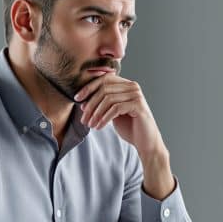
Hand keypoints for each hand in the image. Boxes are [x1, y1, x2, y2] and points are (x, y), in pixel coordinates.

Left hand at [74, 73, 174, 198]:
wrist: (145, 142)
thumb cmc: (129, 127)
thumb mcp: (111, 113)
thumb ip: (100, 105)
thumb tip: (82, 102)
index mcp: (126, 85)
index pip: (104, 79)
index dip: (89, 87)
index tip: (77, 99)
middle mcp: (132, 86)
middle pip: (104, 89)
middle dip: (91, 104)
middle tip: (84, 119)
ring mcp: (136, 95)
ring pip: (108, 99)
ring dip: (96, 113)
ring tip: (91, 125)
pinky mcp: (138, 105)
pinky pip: (115, 108)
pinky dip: (104, 118)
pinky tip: (99, 127)